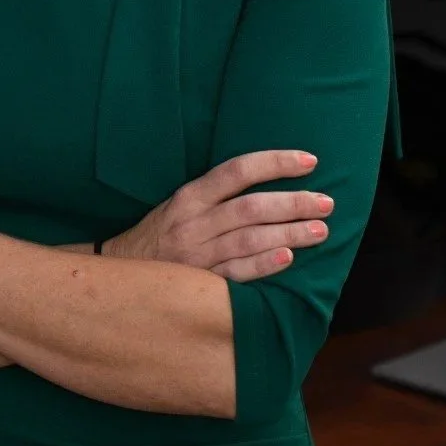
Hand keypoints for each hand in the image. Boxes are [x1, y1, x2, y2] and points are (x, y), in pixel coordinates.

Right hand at [98, 150, 333, 280]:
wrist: (120, 273)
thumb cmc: (161, 236)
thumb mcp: (179, 206)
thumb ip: (216, 197)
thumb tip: (270, 182)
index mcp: (189, 196)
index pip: (236, 171)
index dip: (274, 163)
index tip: (309, 161)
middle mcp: (193, 221)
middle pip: (249, 207)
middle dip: (292, 203)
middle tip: (325, 202)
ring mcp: (196, 254)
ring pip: (248, 239)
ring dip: (288, 233)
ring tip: (320, 230)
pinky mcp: (200, 283)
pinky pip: (236, 273)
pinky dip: (263, 265)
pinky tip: (288, 258)